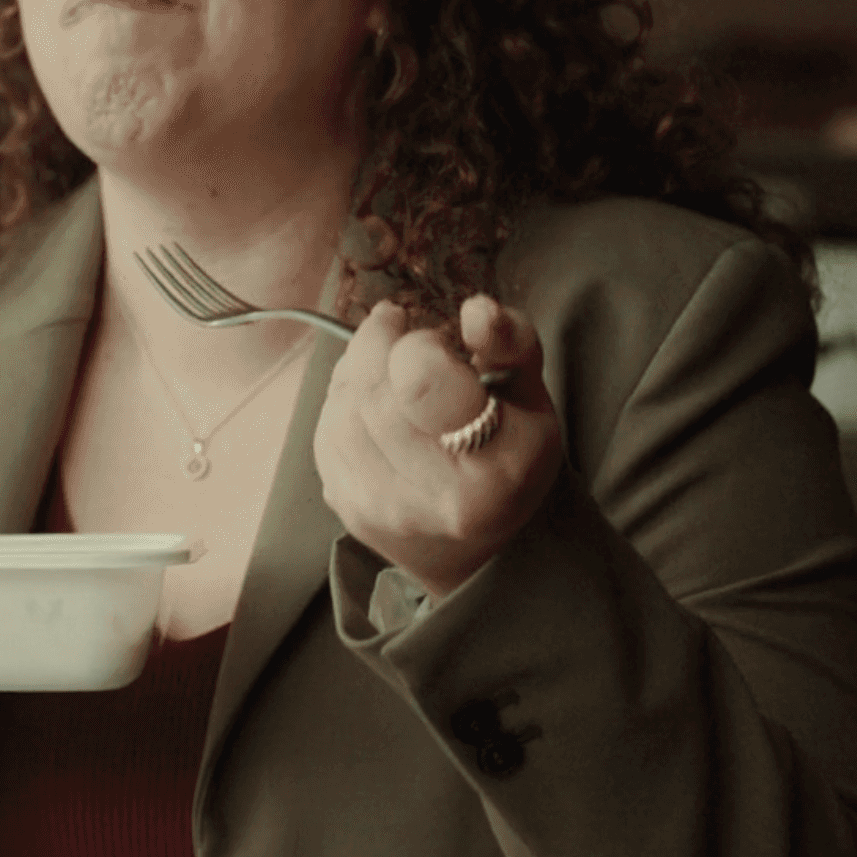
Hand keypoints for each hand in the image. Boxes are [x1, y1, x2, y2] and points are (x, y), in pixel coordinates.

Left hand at [314, 296, 563, 600]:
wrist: (484, 548)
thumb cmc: (512, 459)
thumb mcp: (531, 399)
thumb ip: (511, 343)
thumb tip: (477, 309)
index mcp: (493, 470)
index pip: (421, 379)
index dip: (417, 342)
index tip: (429, 333)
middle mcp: (432, 501)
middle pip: (371, 390)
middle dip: (378, 345)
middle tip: (398, 331)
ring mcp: (383, 511)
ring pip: (340, 410)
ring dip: (354, 370)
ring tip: (384, 363)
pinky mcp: (348, 511)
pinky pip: (325, 435)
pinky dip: (340, 403)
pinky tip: (368, 399)